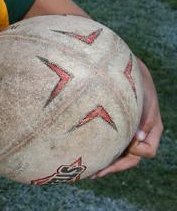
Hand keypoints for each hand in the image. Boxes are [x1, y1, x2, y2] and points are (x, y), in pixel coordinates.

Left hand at [94, 57, 162, 177]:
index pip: (148, 150)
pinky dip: (101, 148)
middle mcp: (141, 133)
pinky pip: (110, 142)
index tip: (124, 142)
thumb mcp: (141, 95)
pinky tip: (86, 152)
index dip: (136, 150)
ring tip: (89, 170)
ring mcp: (128, 131)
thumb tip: (139, 140)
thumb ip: (143, 116)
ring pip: (119, 153)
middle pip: (131, 158)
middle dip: (114, 166)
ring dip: (106, 161)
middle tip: (96, 172)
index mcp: (152, 128)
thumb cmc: (134, 80)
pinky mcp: (115, 125)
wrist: (125, 66)